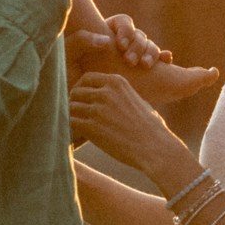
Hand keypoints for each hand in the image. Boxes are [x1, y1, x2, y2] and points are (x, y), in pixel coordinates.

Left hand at [68, 13, 167, 75]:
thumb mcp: (68, 54)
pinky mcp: (140, 72)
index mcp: (107, 31)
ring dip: (151, 52)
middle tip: (130, 61)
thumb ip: (80, 40)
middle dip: (138, 45)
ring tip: (145, 65)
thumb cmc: (66, 74)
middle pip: (139, 35)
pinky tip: (166, 60)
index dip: (125, 30)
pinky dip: (163, 58)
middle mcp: (122, 42)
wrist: (76, 101)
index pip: (124, 22)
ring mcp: (133, 57)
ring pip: (149, 47)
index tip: (119, 44)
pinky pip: (158, 62)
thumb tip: (105, 40)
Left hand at [69, 70, 192, 183]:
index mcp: (117, 82)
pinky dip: (72, 129)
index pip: (86, 78)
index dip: (81, 88)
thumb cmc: (150, 127)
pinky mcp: (92, 127)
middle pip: (75, 92)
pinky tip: (80, 135)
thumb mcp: (137, 100)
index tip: (83, 99)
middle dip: (75, 102)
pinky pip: (70, 122)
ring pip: (70, 107)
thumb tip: (107, 98)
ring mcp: (97, 109)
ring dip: (72, 116)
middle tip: (79, 115)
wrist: (154, 147)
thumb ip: (120, 95)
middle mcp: (105, 92)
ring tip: (79, 126)